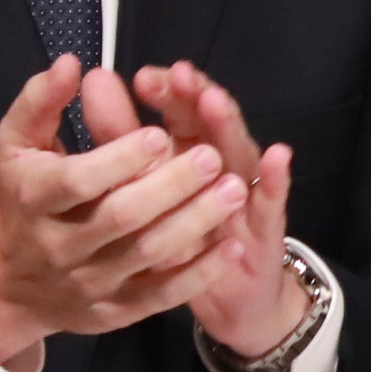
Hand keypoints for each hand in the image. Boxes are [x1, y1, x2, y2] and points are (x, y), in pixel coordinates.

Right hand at [0, 59, 252, 370]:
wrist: (4, 282)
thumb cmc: (20, 196)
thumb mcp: (15, 145)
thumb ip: (41, 101)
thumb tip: (73, 64)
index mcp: (33, 197)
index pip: (79, 180)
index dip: (122, 158)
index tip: (162, 133)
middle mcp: (58, 245)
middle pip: (121, 217)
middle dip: (172, 186)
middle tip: (213, 157)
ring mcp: (86, 283)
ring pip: (147, 255)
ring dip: (196, 223)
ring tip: (235, 191)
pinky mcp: (111, 312)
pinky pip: (160, 296)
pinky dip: (198, 273)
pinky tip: (230, 246)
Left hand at [124, 61, 307, 359]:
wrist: (229, 296)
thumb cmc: (182, 237)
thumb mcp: (148, 191)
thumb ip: (121, 136)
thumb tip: (93, 80)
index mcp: (190, 149)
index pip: (179, 109)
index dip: (165, 91)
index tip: (141, 76)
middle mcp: (222, 161)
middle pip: (210, 121)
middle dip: (194, 96)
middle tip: (178, 74)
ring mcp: (249, 191)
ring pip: (239, 152)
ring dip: (228, 126)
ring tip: (212, 101)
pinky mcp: (268, 226)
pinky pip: (273, 201)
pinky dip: (277, 177)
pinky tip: (278, 154)